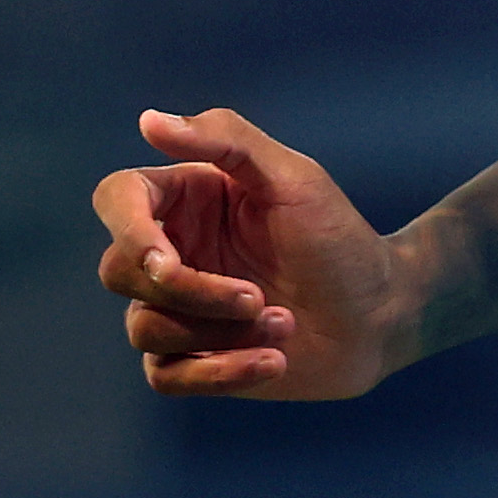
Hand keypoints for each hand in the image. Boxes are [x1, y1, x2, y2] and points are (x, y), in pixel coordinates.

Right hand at [92, 107, 405, 398]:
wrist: (380, 314)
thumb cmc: (338, 239)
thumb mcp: (293, 178)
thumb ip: (227, 140)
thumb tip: (149, 121)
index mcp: (188, 197)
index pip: (117, 199)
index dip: (128, 231)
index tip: (169, 262)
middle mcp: (173, 249)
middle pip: (121, 271)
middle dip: (188, 292)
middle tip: (256, 297)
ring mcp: (178, 309)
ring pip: (144, 328)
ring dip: (218, 332)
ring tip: (284, 323)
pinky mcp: (192, 359)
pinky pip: (165, 376)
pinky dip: (218, 372)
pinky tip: (273, 360)